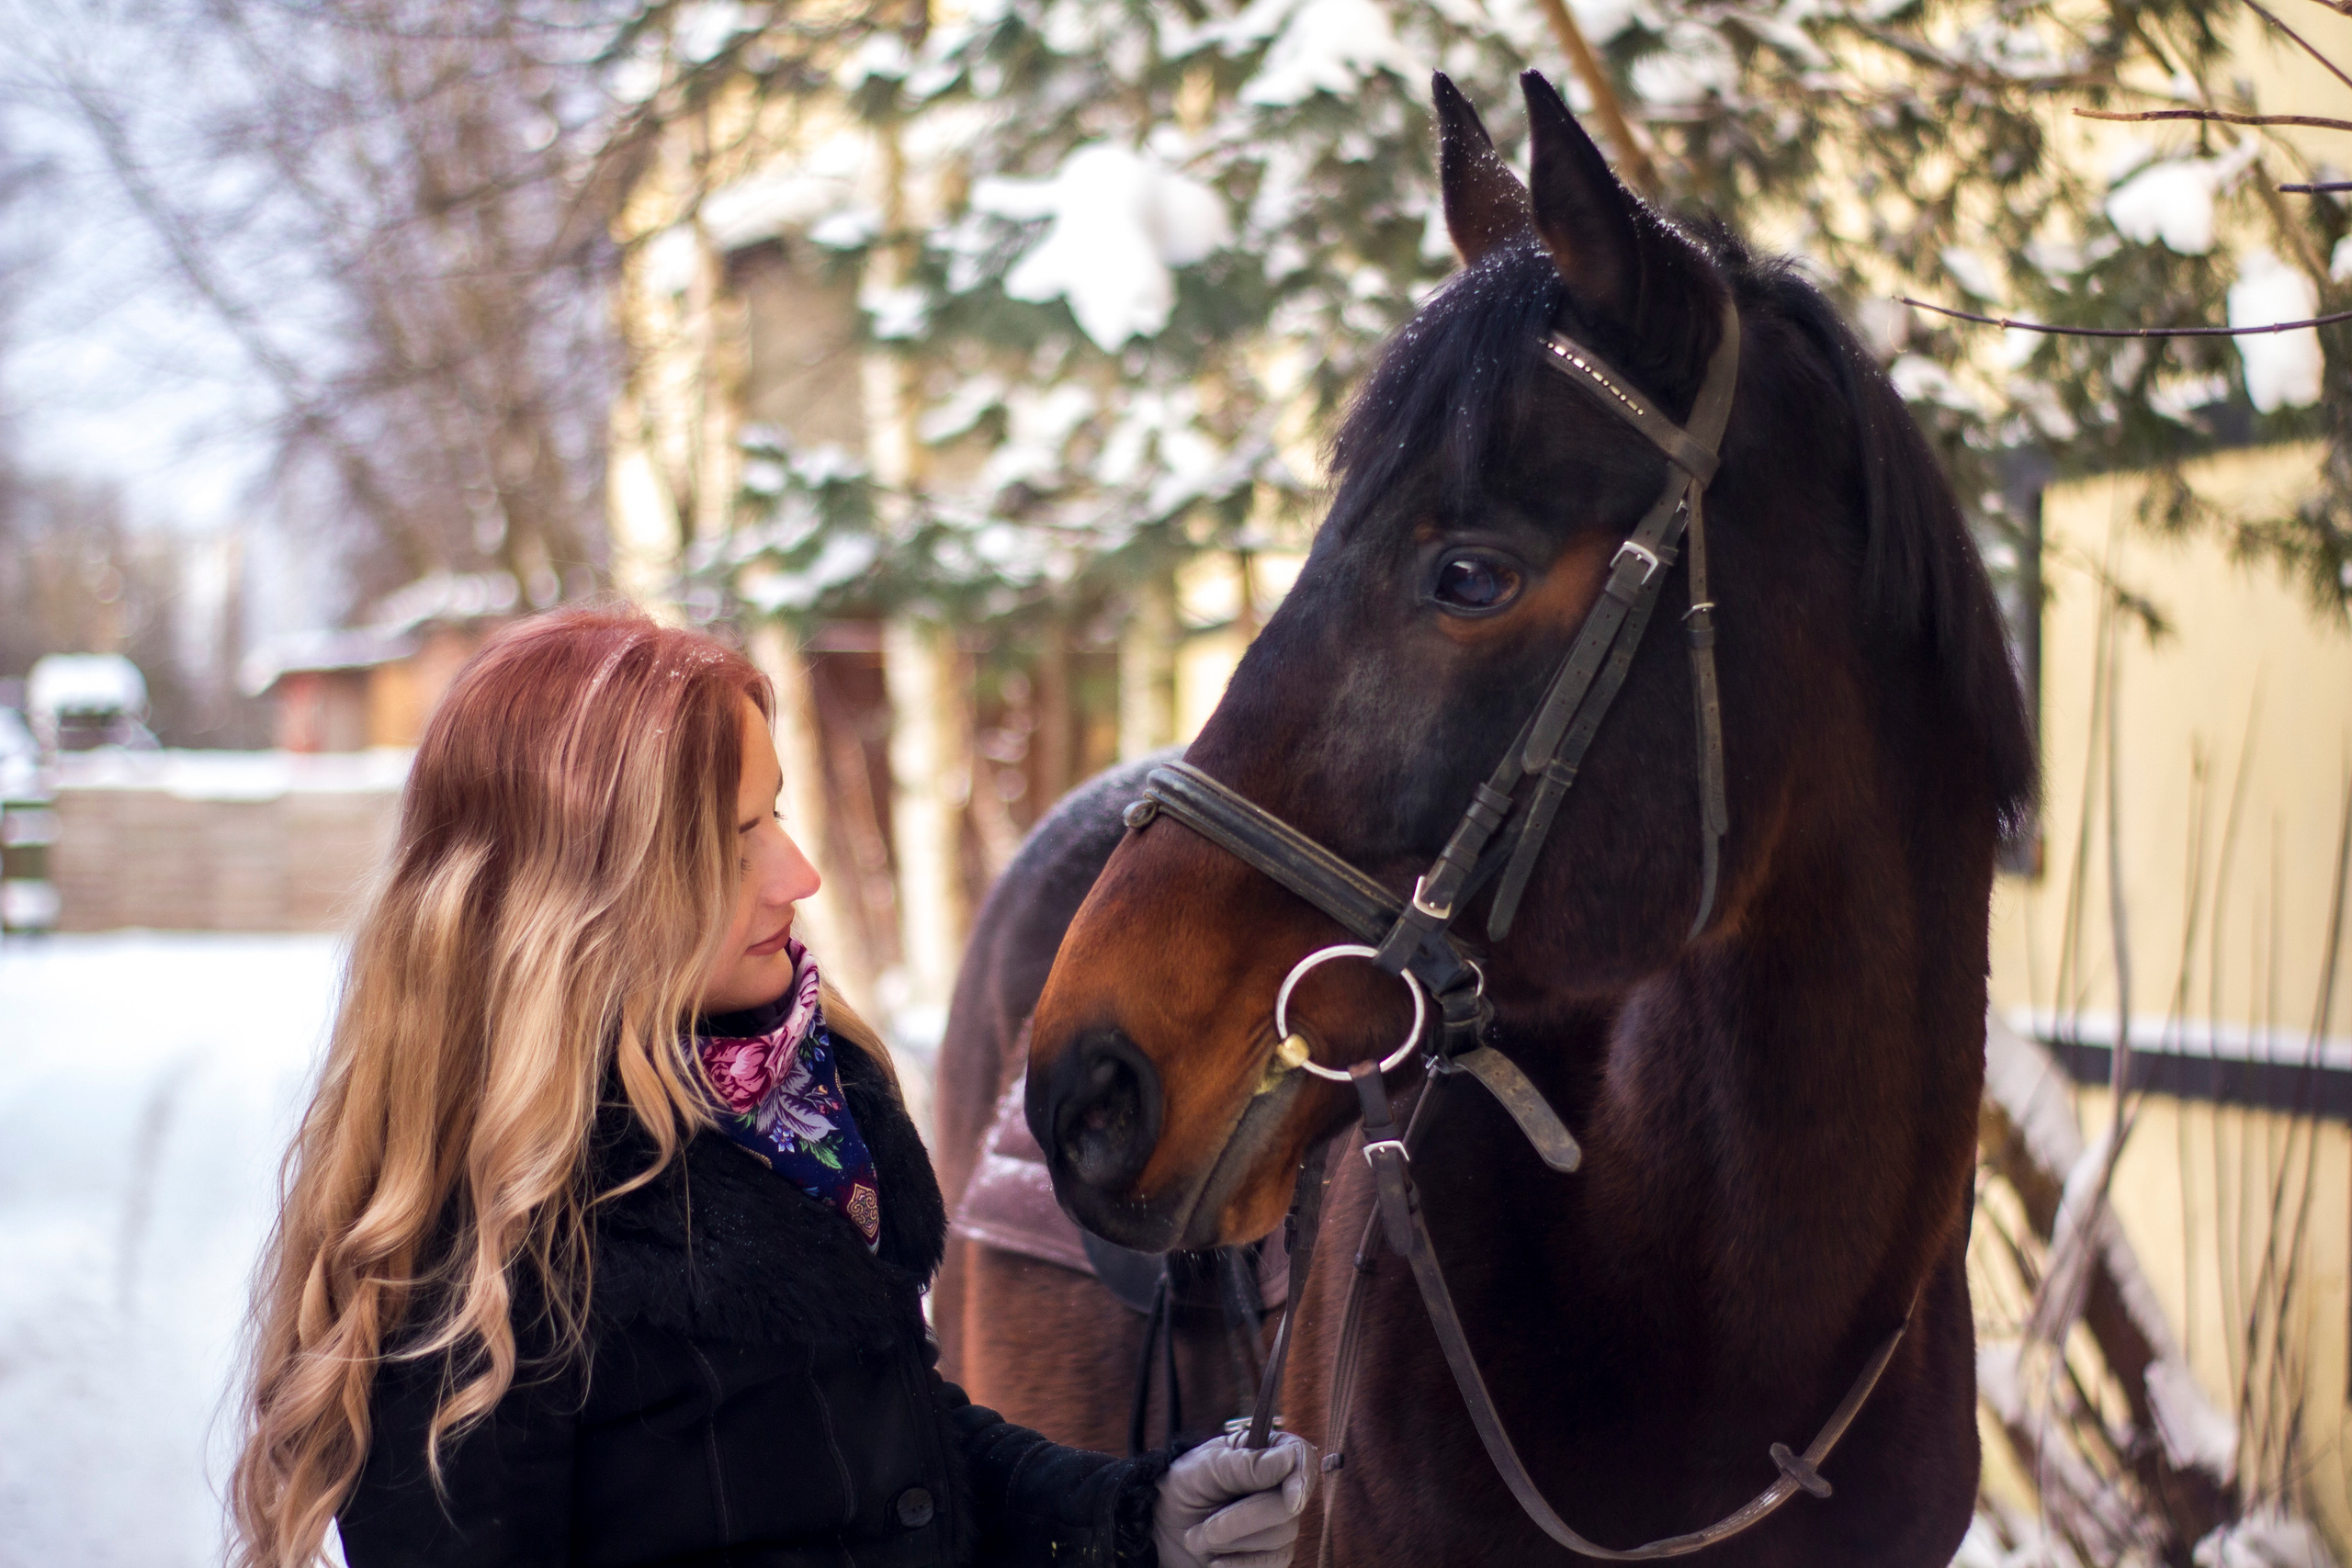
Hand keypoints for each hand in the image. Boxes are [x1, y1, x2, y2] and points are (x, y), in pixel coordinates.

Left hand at [1152, 1430, 1317, 1567]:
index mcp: (1267, 1451)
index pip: (1302, 1456)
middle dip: (1240, 1519)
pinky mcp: (1273, 1555)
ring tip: (1198, 1538)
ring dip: (1231, 1541)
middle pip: (1289, 1506)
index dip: (1302, 1476)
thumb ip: (1246, 1465)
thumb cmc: (1184, 1487)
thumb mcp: (1204, 1469)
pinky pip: (1272, 1564)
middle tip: (1203, 1528)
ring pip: (1280, 1537)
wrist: (1163, 1530)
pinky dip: (1238, 1564)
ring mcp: (1280, 1523)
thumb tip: (1291, 1457)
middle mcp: (1281, 1487)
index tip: (1291, 1499)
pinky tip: (1215, 1561)